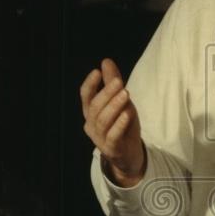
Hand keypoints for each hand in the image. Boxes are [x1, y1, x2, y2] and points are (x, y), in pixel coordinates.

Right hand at [80, 59, 144, 187]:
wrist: (130, 154)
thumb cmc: (123, 125)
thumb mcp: (120, 101)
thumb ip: (112, 82)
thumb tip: (106, 61)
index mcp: (90, 112)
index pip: (85, 96)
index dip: (90, 84)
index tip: (97, 72)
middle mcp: (91, 125)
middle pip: (95, 107)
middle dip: (106, 92)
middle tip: (119, 81)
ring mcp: (99, 138)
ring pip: (103, 120)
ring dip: (114, 106)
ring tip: (125, 94)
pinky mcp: (111, 149)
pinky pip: (113, 136)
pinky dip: (120, 124)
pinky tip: (127, 114)